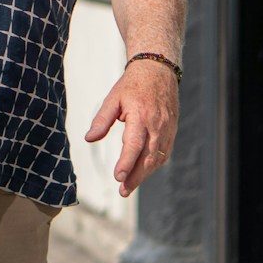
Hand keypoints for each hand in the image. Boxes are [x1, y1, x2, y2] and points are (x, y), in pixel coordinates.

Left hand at [85, 58, 177, 196]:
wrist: (158, 71)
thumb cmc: (132, 85)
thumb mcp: (113, 99)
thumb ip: (102, 120)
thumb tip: (89, 139)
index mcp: (141, 116)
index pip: (134, 145)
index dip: (126, 163)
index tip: (118, 177)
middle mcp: (157, 125)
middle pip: (147, 157)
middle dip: (135, 177)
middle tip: (123, 191)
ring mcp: (167, 129)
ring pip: (157, 158)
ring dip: (144, 175)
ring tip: (129, 186)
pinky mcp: (172, 131)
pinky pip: (164, 153)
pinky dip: (153, 165)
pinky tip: (143, 172)